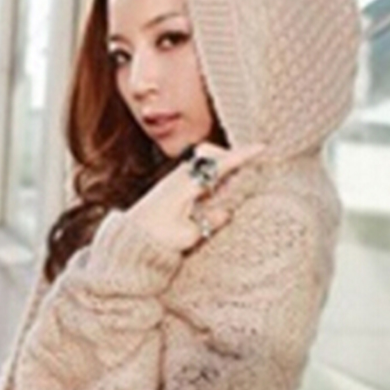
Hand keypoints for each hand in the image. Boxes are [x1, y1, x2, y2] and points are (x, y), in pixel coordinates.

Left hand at [128, 141, 265, 251]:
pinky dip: (209, 178)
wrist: (127, 241)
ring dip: (219, 169)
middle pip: (211, 155)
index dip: (242, 157)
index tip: (261, 148)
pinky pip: (195, 174)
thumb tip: (226, 212)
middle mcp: (178, 177)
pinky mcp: (170, 187)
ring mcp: (173, 180)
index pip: (219, 165)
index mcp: (185, 185)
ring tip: (231, 186)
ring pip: (203, 163)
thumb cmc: (154, 240)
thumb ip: (210, 222)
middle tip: (245, 170)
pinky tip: (213, 194)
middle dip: (230, 158)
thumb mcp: (187, 236)